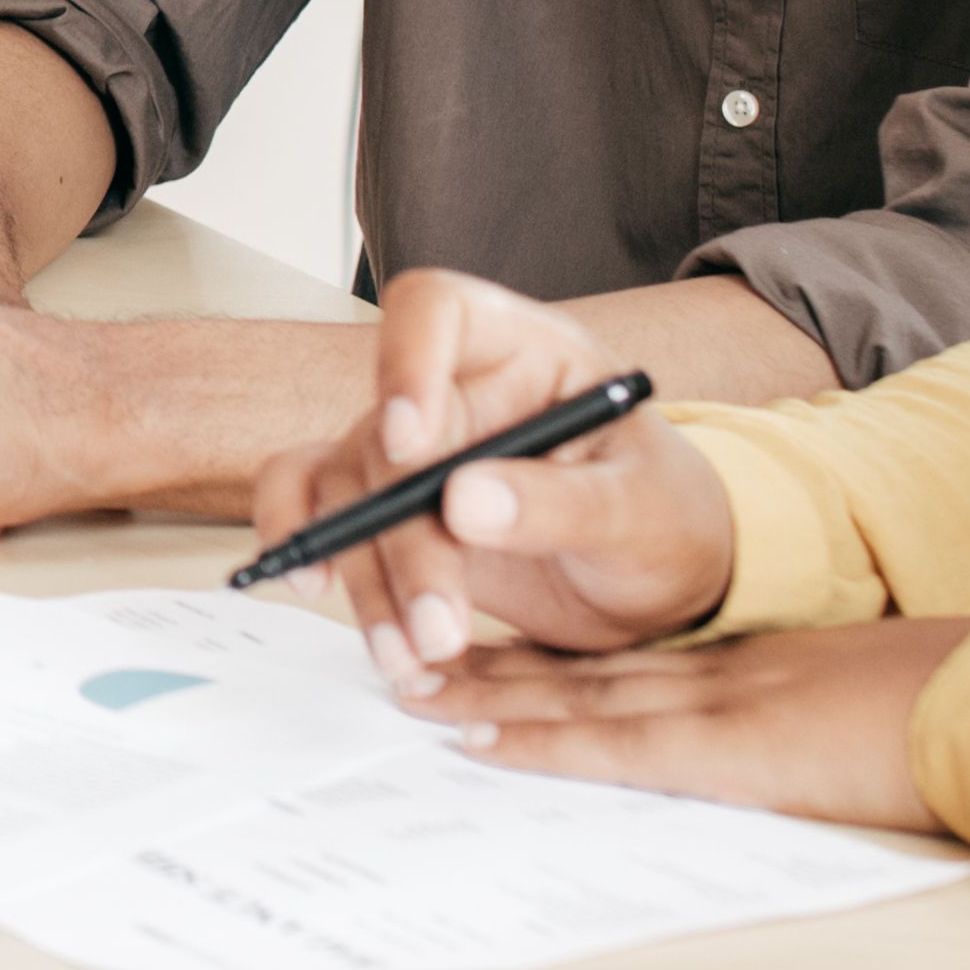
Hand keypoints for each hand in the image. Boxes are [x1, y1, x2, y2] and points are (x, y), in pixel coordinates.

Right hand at [252, 270, 733, 684]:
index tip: (412, 445)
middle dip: (403, 544)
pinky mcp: (383, 509)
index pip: (435, 311)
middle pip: (384, 438)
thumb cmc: (664, 519)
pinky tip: (315, 592)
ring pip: (342, 492)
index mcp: (523, 353)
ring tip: (413, 658)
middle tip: (441, 628)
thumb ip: (562, 504)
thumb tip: (463, 502)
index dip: (407, 363)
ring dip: (366, 580)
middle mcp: (450, 389)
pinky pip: (313, 510)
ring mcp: (408, 450)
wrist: (652, 580)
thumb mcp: (640, 512)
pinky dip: (306, 550)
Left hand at [418, 617, 969, 836]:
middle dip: (497, 666)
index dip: (562, 657)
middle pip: (587, 666)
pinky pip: (606, 742)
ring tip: (412, 692)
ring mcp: (718, 705)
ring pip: (576, 695)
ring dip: (488, 696)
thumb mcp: (886, 711)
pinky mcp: (723, 748)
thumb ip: (833, 721)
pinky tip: (472, 740)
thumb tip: (828, 747)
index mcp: (764, 667)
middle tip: (413, 659)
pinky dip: (533, 739)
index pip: (639, 659)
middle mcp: (724, 675)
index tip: (497, 652)